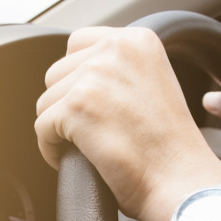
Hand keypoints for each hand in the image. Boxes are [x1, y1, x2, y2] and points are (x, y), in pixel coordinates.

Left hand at [35, 27, 220, 220]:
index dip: (78, 78)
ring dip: (58, 128)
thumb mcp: (155, 83)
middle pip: (58, 73)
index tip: (90, 106)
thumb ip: (122, 68)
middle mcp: (115, 49)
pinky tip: (73, 159)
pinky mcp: (76, 106)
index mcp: (137, 40)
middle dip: (66, 105)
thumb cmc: (170, 147)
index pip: (79, 43)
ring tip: (83, 147)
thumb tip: (82, 72)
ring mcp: (94, 76)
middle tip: (89, 132)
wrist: (179, 180)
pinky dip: (51, 149)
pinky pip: (41, 127)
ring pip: (46, 101)